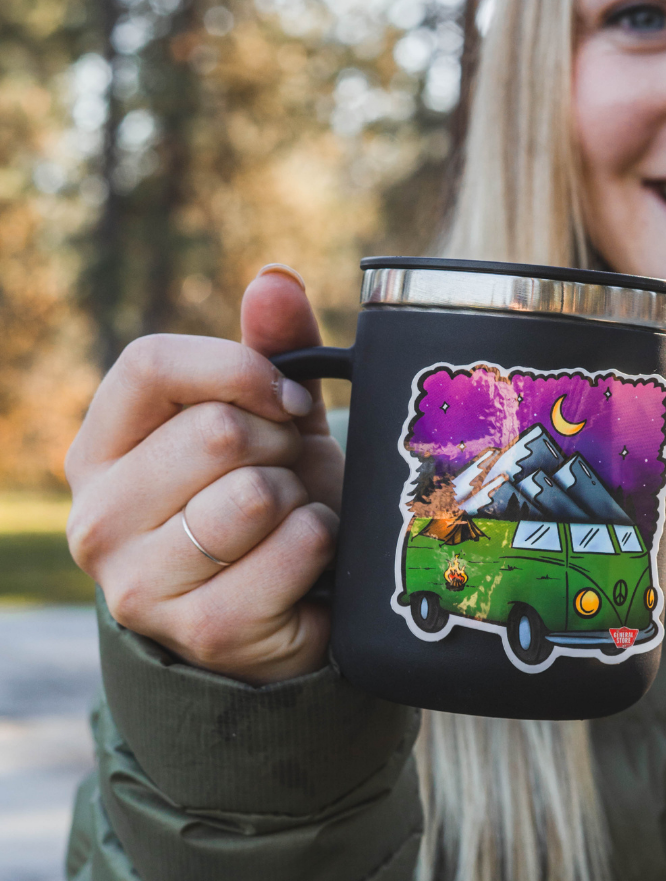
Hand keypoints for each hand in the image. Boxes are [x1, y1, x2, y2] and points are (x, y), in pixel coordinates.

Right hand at [65, 267, 344, 683]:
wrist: (284, 607)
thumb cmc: (270, 495)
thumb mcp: (269, 418)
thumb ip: (270, 347)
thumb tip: (274, 277)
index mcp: (100, 450)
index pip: (149, 364)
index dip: (239, 369)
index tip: (287, 399)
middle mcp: (97, 518)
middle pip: (216, 431)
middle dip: (280, 445)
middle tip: (284, 476)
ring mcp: (139, 585)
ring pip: (255, 493)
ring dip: (302, 498)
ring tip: (290, 520)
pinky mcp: (201, 632)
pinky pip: (296, 546)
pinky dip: (323, 543)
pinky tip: (307, 565)